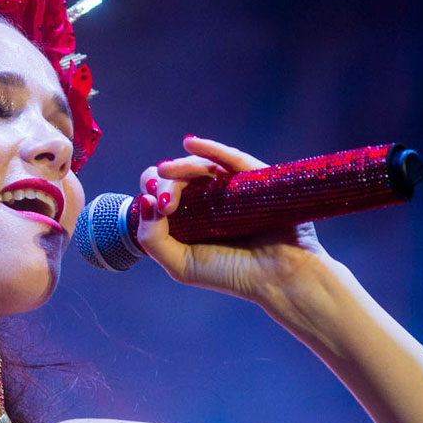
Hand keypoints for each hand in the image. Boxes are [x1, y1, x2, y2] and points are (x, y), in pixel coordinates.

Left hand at [134, 135, 332, 305]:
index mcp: (188, 218)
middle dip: (164, 183)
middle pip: (176, 177)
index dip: (151, 194)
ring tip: (166, 172)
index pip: (160, 195)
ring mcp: (231, 188)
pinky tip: (190, 143)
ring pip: (199, 166)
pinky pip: (231, 159)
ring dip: (180, 167)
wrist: (279, 278)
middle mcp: (208, 200)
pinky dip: (210, 148)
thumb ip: (153, 238)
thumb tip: (144, 200)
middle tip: (166, 203)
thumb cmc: (231, 274)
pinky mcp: (255, 179)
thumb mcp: (180, 264)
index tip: (155, 206)